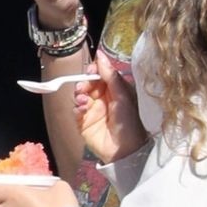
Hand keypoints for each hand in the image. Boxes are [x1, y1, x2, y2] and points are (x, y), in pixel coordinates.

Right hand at [75, 47, 147, 162]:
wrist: (125, 150)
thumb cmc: (130, 123)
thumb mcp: (123, 96)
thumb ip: (111, 76)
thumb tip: (100, 55)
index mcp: (114, 89)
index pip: (100, 73)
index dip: (94, 70)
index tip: (91, 69)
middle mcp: (102, 98)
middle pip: (87, 82)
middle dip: (84, 82)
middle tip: (84, 87)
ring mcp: (92, 110)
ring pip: (79, 95)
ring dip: (79, 94)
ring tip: (83, 100)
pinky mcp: (84, 122)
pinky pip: (76, 110)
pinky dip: (77, 107)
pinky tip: (82, 109)